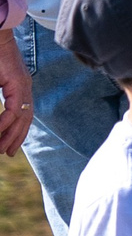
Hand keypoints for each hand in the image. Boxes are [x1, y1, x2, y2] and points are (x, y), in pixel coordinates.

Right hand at [0, 30, 28, 157]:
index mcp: (20, 87)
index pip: (23, 115)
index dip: (17, 131)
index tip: (9, 146)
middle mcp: (25, 87)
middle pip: (25, 119)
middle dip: (16, 138)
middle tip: (7, 153)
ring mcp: (23, 85)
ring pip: (21, 117)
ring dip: (10, 134)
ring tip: (1, 149)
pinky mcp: (17, 82)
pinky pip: (14, 108)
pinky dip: (5, 121)